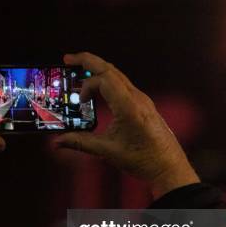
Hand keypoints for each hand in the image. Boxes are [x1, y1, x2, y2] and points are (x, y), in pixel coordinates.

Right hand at [53, 52, 198, 197]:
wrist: (168, 167)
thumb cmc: (144, 159)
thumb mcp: (108, 151)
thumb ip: (80, 143)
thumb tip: (57, 142)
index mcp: (129, 107)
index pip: (104, 80)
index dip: (87, 86)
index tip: (80, 101)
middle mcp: (137, 98)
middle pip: (110, 69)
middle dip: (88, 61)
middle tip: (68, 58)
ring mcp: (142, 100)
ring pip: (118, 75)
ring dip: (98, 70)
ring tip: (81, 70)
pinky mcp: (143, 104)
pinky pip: (123, 84)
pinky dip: (107, 81)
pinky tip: (99, 89)